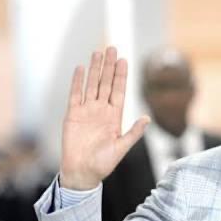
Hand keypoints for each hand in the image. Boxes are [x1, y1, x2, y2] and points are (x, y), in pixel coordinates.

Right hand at [60, 47, 148, 189]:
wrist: (83, 172)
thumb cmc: (104, 163)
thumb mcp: (122, 148)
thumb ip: (133, 132)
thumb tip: (147, 118)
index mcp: (115, 117)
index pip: (119, 91)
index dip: (121, 76)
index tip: (125, 60)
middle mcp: (101, 110)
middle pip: (106, 83)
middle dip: (109, 66)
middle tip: (112, 48)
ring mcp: (87, 111)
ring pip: (92, 85)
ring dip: (95, 69)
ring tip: (98, 52)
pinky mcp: (73, 115)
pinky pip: (75, 94)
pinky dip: (78, 82)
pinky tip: (81, 68)